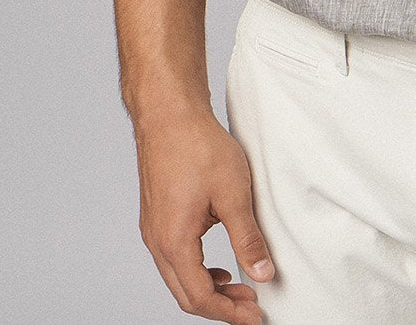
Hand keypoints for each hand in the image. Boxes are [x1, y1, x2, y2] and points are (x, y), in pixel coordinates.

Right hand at [133, 108, 275, 321]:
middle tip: (251, 307)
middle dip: (220, 306)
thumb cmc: (196, 144)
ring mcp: (153, 228)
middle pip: (186, 293)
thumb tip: (262, 274)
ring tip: (239, 286)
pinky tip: (218, 261)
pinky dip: (197, 269)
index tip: (254, 317)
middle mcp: (157, 240)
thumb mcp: (233, 193)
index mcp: (174, 241)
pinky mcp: (156, 214)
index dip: (229, 313)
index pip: (199, 297)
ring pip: (178, 276)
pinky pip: (174, 256)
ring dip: (208, 288)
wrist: (168, 111)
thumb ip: (247, 238)